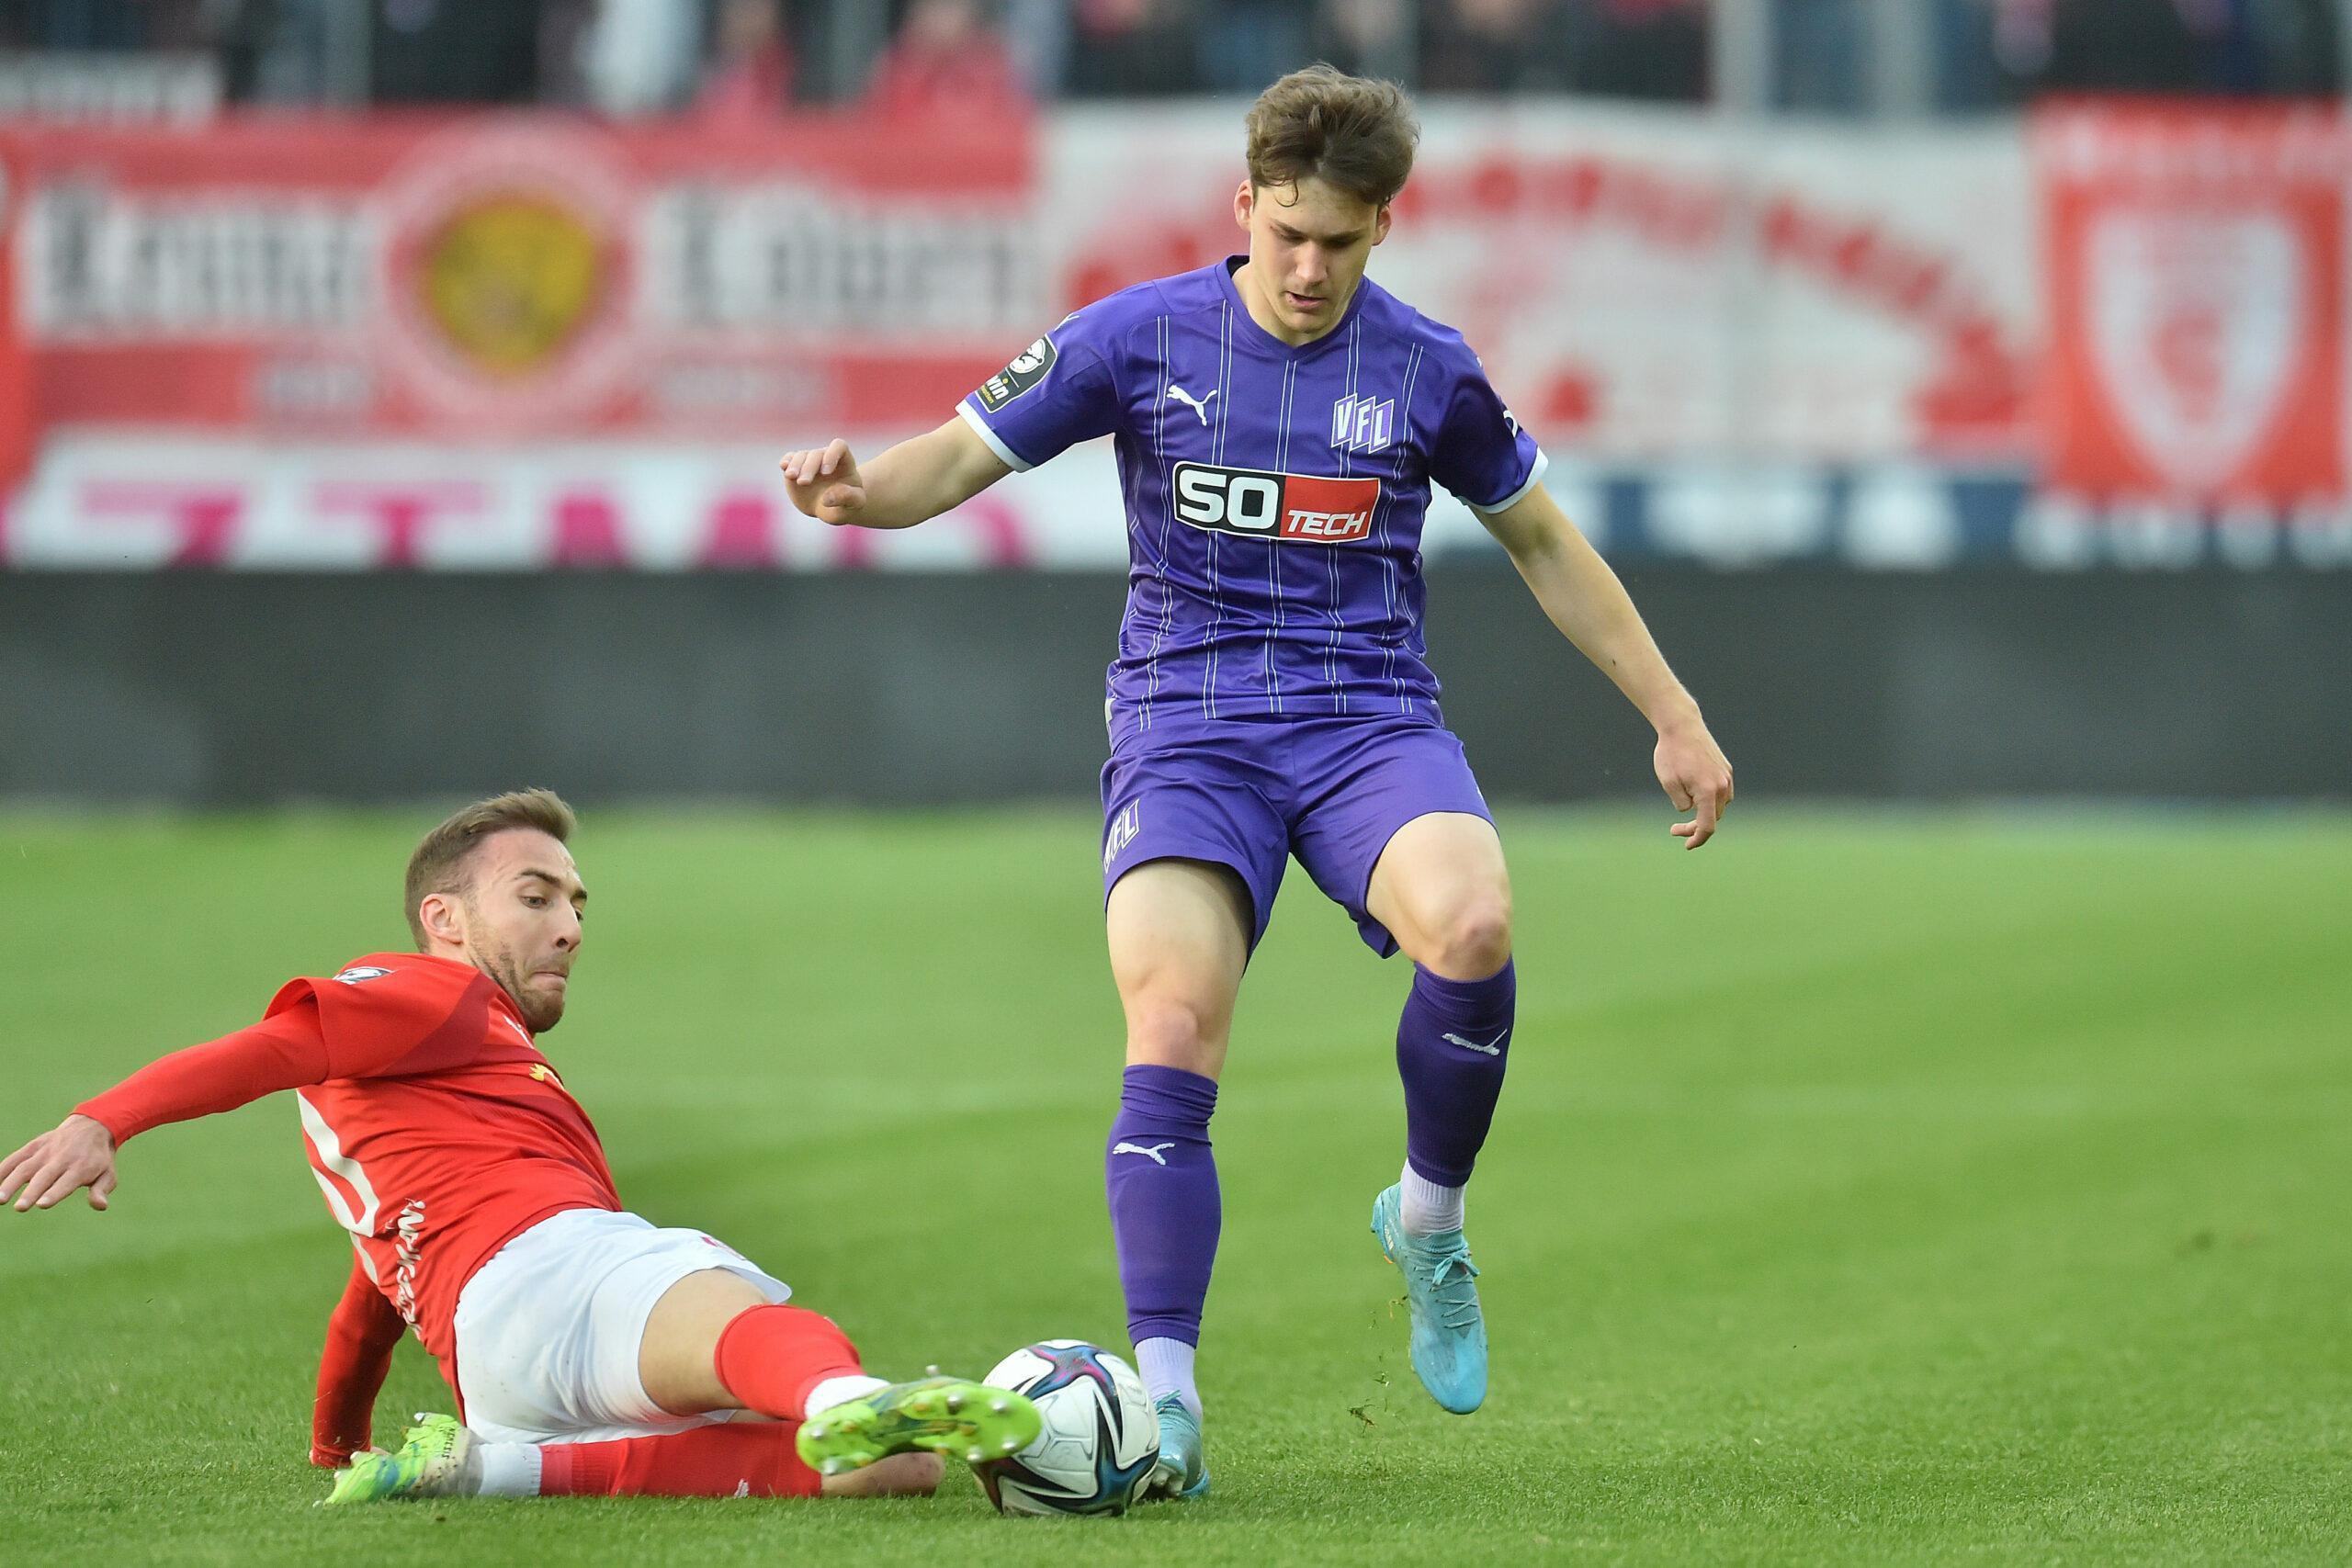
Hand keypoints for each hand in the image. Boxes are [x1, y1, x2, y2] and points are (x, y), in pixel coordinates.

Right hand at [0, 1113, 119, 1210]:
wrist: (92, 1126)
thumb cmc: (98, 1159)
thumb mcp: (108, 1174)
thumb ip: (101, 1190)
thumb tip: (100, 1206)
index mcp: (81, 1167)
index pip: (66, 1182)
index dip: (54, 1193)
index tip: (42, 1204)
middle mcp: (61, 1158)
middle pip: (44, 1176)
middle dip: (31, 1192)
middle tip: (20, 1208)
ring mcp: (45, 1151)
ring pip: (25, 1167)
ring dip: (11, 1183)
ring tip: (0, 1199)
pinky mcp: (33, 1147)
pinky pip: (15, 1158)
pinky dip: (2, 1169)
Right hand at [779, 439, 866, 523]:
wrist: (830, 509)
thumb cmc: (846, 505)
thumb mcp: (854, 504)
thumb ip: (847, 498)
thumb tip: (827, 498)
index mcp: (844, 462)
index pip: (839, 446)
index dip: (832, 455)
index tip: (826, 472)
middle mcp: (826, 457)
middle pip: (817, 454)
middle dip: (809, 467)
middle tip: (804, 483)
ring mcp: (810, 461)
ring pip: (801, 455)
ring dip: (795, 465)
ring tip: (791, 477)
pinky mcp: (796, 467)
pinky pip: (790, 458)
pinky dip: (786, 461)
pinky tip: (783, 466)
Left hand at [1654, 717, 1732, 849]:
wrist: (1681, 726)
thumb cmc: (1671, 754)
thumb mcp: (1669, 783)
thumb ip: (1681, 803)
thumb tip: (1690, 810)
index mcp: (1708, 792)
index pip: (1707, 826)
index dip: (1697, 839)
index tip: (1686, 845)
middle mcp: (1723, 786)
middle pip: (1713, 818)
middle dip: (1695, 826)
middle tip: (1674, 828)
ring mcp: (1727, 777)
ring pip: (1719, 805)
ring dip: (1704, 811)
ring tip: (1683, 805)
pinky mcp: (1726, 769)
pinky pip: (1721, 792)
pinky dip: (1710, 799)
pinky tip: (1694, 793)